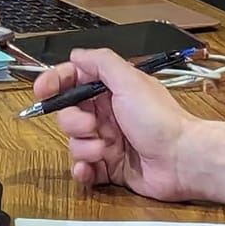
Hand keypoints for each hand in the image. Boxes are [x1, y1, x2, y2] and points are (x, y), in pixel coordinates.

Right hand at [37, 46, 200, 200]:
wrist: (182, 160)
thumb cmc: (158, 119)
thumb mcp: (130, 80)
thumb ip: (101, 62)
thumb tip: (76, 54)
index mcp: (111, 90)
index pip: (73, 80)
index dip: (55, 83)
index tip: (42, 90)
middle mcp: (107, 114)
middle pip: (68, 114)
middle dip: (73, 121)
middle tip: (91, 125)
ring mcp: (108, 141)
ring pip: (74, 142)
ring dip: (83, 147)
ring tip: (103, 150)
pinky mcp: (110, 168)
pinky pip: (84, 169)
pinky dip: (82, 171)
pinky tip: (88, 170)